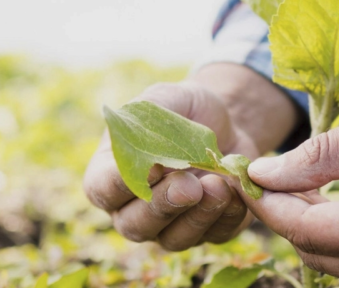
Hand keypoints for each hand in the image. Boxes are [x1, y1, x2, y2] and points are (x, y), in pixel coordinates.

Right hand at [84, 82, 257, 250]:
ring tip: (218, 185)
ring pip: (174, 239)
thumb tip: (149, 160)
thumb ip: (147, 122)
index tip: (151, 167)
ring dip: (198, 216)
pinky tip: (236, 190)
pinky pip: (215, 235)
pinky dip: (227, 216)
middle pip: (135, 225)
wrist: (226, 122)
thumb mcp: (164, 99)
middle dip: (163, 206)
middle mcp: (134, 208)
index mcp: (111, 174)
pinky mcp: (208, 231)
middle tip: (189, 185)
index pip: (103, 190)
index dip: (122, 184)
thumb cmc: (183, 110)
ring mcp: (170, 225)